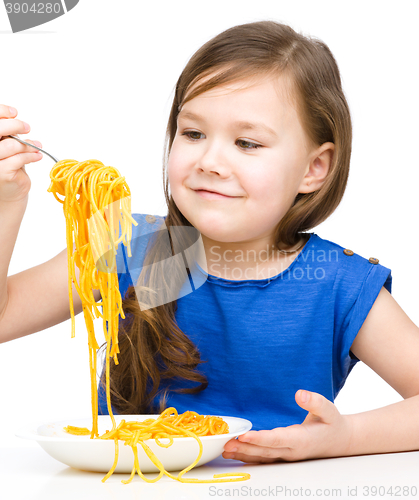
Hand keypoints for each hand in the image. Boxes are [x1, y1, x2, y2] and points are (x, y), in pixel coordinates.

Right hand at [0, 104, 42, 202]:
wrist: (9, 194)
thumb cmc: (7, 169)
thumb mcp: (6, 149)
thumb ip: (7, 136)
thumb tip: (16, 121)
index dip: (1, 112)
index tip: (14, 112)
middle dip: (15, 125)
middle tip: (27, 127)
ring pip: (11, 145)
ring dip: (27, 145)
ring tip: (36, 147)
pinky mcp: (1, 172)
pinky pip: (19, 158)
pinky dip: (31, 156)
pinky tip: (37, 156)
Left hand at [223, 390, 353, 462]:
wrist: (340, 441)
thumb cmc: (333, 424)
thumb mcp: (329, 410)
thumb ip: (315, 402)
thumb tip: (300, 394)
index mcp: (301, 440)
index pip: (276, 440)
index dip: (259, 439)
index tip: (244, 436)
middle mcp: (292, 451)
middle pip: (265, 451)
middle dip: (244, 448)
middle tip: (226, 443)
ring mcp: (287, 456)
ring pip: (262, 457)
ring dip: (243, 454)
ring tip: (225, 449)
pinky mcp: (283, 455)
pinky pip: (264, 458)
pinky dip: (249, 457)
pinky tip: (236, 453)